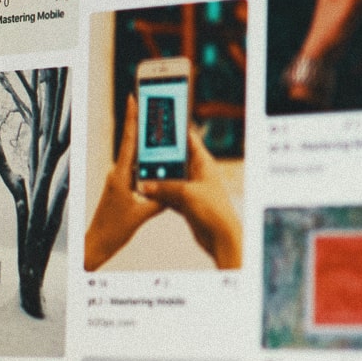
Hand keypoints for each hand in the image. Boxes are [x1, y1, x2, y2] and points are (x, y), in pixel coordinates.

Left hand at [83, 94, 162, 270]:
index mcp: (119, 176)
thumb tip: (175, 189)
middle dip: (142, 126)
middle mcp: (117, 174)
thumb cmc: (114, 230)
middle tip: (152, 108)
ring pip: (135, 159)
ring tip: (159, 132)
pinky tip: (157, 163)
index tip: (133, 99)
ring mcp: (117, 181)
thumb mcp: (141, 215)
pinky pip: (135, 171)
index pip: (128, 141)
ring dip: (146, 147)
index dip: (131, 119)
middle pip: (132, 145)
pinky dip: (146, 165)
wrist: (97, 244)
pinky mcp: (120, 189)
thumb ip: (159, 200)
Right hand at [139, 126, 241, 268]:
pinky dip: (158, 194)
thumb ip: (163, 187)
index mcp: (204, 164)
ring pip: (170, 178)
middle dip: (160, 155)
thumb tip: (144, 186)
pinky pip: (168, 194)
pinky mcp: (187, 203)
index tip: (162, 123)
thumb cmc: (212, 210)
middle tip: (143, 147)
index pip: (189, 140)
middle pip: (176, 158)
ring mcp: (192, 189)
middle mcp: (198, 174)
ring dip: (157, 177)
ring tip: (140, 170)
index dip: (176, 131)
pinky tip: (145, 191)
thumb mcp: (186, 193)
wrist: (221, 237)